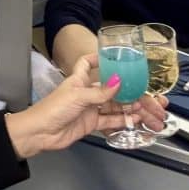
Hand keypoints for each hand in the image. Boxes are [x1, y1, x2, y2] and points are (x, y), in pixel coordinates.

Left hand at [5, 53, 168, 158]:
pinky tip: (137, 119)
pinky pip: (111, 121)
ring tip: (148, 109)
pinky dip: (124, 120)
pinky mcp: (91, 124)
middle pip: (111, 89)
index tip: (113, 56)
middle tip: (147, 94)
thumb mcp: (78, 96)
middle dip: (129, 91)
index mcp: (79, 80)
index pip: (88, 63)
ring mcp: (90, 109)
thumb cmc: (53, 109)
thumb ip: (100, 92)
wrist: (40, 133)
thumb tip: (119, 82)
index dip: (98, 58)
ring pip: (114, 106)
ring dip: (131, 108)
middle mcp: (86, 92)